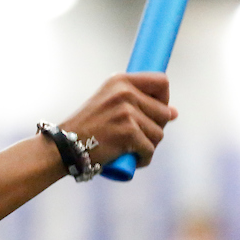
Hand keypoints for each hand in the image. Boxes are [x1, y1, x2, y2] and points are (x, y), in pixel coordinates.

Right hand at [61, 72, 177, 168]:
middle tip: (135, 136)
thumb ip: (139, 103)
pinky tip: (130, 158)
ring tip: (128, 147)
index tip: (156, 111)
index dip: (164, 99)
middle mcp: (125, 93)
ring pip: (159, 134)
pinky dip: (142, 159)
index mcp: (120, 80)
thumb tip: (174, 113)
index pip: (162, 82)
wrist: (65, 146)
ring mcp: (127, 112)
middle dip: (155, 128)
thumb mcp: (109, 104)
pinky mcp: (128, 133)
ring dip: (148, 145)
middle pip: (164, 112)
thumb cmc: (87, 127)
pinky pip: (149, 150)